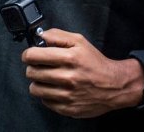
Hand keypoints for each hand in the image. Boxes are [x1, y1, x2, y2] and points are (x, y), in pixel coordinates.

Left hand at [21, 28, 143, 118]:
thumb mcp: (79, 41)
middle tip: (40, 67)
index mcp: (69, 58)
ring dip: (38, 82)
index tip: (30, 56)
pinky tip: (55, 89)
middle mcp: (68, 77)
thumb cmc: (95, 63)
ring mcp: (68, 95)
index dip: (28, 54)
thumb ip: (57, 35)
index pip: (33, 56)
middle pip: (31, 72)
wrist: (115, 85)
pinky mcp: (68, 108)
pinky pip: (45, 101)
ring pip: (35, 88)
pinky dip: (47, 95)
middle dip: (32, 68)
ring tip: (46, 79)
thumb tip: (40, 36)